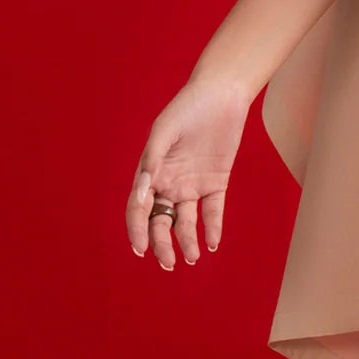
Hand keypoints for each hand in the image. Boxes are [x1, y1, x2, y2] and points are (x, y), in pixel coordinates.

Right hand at [126, 74, 250, 268]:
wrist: (221, 95)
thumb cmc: (186, 109)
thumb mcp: (164, 132)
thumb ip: (153, 160)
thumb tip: (142, 191)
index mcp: (150, 173)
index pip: (139, 209)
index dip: (137, 230)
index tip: (141, 249)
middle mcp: (169, 183)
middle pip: (161, 221)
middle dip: (162, 244)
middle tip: (168, 263)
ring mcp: (192, 184)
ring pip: (186, 221)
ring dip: (187, 241)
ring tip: (194, 257)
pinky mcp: (216, 182)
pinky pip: (213, 210)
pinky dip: (213, 227)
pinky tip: (213, 242)